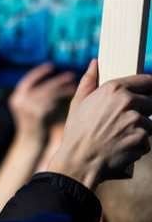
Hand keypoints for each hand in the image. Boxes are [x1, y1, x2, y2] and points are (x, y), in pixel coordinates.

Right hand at [8, 64, 75, 141]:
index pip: (28, 79)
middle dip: (57, 80)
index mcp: (16, 97)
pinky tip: (71, 97)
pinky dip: (61, 99)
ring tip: (75, 87)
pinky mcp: (37, 114)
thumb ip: (38, 96)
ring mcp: (27, 108)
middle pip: (41, 85)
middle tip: (71, 75)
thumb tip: (52, 82)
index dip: (40, 72)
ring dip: (62, 89)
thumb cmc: (37, 126)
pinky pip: (52, 102)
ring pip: (49, 93)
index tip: (51, 66)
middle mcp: (19, 101)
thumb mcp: (32, 108)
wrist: (32, 144)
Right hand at [45, 60, 151, 188]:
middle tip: (126, 120)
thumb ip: (89, 79)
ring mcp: (138, 122)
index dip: (149, 86)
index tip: (149, 91)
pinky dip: (138, 144)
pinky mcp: (143, 140)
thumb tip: (95, 62)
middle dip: (143, 110)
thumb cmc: (77, 129)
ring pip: (150, 123)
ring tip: (120, 135)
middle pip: (151, 102)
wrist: (80, 159)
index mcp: (114, 89)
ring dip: (140, 129)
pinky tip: (122, 146)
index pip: (146, 81)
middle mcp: (129, 102)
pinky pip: (147, 141)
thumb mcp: (78, 101)